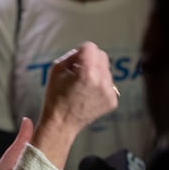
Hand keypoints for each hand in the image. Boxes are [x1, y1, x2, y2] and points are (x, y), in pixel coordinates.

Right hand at [32, 42, 118, 168]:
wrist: (61, 123)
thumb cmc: (55, 95)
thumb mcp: (56, 69)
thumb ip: (72, 55)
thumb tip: (83, 53)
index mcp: (87, 71)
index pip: (91, 47)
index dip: (81, 51)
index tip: (75, 60)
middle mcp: (102, 81)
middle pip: (102, 56)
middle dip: (91, 60)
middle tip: (79, 71)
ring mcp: (109, 92)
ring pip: (106, 70)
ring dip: (96, 73)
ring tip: (82, 86)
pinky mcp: (113, 101)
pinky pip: (109, 84)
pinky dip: (100, 86)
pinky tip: (88, 95)